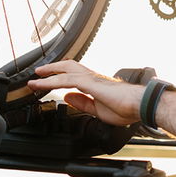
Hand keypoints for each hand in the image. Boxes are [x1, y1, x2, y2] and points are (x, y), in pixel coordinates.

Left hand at [28, 60, 143, 125]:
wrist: (140, 105)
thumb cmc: (127, 108)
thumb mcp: (99, 110)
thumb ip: (83, 103)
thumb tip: (68, 97)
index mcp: (97, 84)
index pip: (76, 76)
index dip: (61, 77)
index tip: (48, 82)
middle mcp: (93, 78)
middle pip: (69, 66)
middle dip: (53, 68)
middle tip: (39, 72)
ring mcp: (92, 78)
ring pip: (65, 70)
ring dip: (48, 73)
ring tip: (35, 76)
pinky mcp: (90, 83)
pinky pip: (66, 79)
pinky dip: (51, 81)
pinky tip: (41, 84)